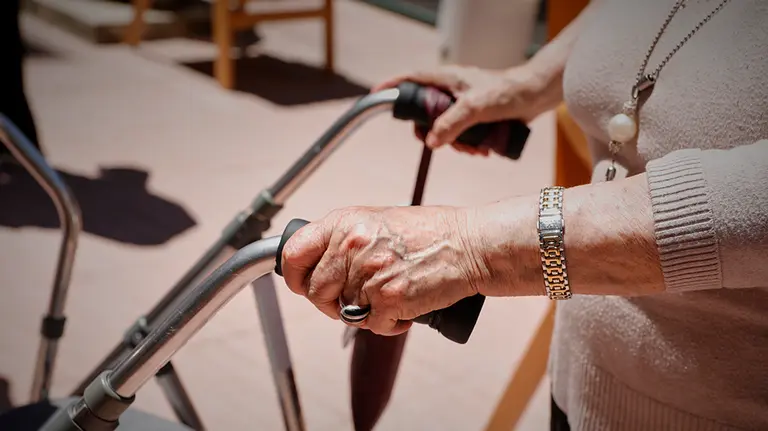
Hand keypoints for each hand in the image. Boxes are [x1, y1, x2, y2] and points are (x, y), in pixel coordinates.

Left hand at [279, 205, 490, 335]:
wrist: (469, 244)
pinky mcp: (388, 299)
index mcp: (345, 223)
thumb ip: (346, 239)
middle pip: (316, 291)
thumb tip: (321, 264)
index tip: (301, 284)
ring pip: (345, 311)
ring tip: (388, 297)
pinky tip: (405, 308)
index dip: (293, 276)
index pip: (294, 253)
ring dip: (365, 312)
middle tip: (352, 301)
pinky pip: (373, 325)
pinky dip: (388, 324)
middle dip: (329, 303)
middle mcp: (351, 247)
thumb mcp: (378, 221)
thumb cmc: (431, 232)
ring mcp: (368, 274)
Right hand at [372, 65, 548, 156]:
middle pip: (426, 114)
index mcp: (446, 79)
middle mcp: (452, 90)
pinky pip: (462, 134)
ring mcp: (463, 104)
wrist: (536, 95)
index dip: (393, 86)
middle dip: (434, 134)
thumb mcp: (474, 108)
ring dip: (457, 144)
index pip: (411, 79)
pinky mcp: (476, 117)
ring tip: (475, 150)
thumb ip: (450, 124)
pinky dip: (469, 145)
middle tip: (442, 144)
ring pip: (446, 128)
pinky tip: (483, 150)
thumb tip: (431, 142)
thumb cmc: (507, 93)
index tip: (377, 95)